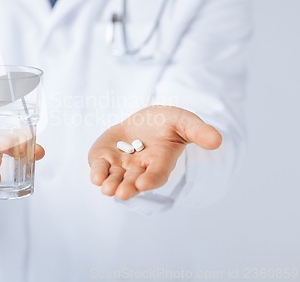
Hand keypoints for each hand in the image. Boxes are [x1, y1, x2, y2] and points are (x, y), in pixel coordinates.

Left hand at [88, 106, 221, 200]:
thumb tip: (217, 140)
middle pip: (133, 181)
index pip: (157, 174)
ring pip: (115, 178)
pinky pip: (100, 167)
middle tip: (121, 193)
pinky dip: (97, 172)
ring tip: (107, 188)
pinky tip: (96, 177)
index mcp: (160, 162)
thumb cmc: (166, 123)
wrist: (143, 121)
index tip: (143, 184)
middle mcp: (140, 169)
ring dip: (110, 184)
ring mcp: (121, 166)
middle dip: (127, 187)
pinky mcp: (104, 159)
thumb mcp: (183, 121)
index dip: (151, 179)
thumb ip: (197, 131)